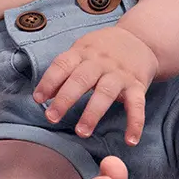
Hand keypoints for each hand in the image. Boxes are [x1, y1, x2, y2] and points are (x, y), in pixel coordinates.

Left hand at [32, 25, 159, 144]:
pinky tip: (130, 140)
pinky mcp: (137, 85)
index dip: (49, 81)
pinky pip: (137, 105)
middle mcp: (101, 62)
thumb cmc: (103, 50)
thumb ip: (64, 72)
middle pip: (81, 80)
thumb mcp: (81, 52)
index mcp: (83, 53)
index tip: (38, 99)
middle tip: (52, 118)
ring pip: (106, 93)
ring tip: (82, 132)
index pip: (62, 65)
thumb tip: (42, 95)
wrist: (141, 38)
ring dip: (93, 113)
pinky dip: (135, 123)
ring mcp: (120, 74)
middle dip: (65, 99)